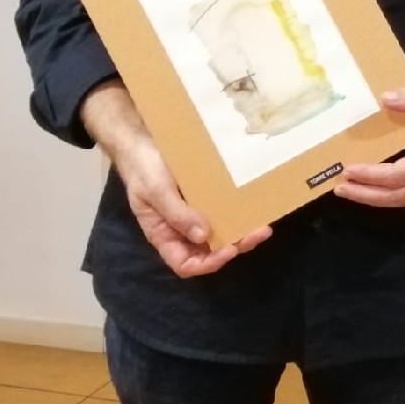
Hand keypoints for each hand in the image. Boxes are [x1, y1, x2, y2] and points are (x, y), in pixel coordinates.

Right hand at [81, 81, 271, 277]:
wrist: (142, 139)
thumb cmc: (143, 167)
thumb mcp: (156, 191)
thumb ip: (176, 215)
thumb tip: (203, 236)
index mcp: (164, 235)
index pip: (186, 264)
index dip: (208, 263)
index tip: (229, 249)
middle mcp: (181, 230)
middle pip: (209, 251)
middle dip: (235, 246)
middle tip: (258, 233)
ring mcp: (195, 214)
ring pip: (220, 233)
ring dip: (241, 232)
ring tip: (262, 225)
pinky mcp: (205, 198)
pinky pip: (223, 212)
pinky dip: (238, 214)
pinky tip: (253, 207)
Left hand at [333, 83, 404, 207]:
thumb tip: (385, 100)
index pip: (398, 176)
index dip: (371, 176)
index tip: (348, 169)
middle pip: (398, 196)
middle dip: (367, 194)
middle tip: (340, 188)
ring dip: (377, 198)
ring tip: (352, 191)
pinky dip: (393, 197)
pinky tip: (377, 190)